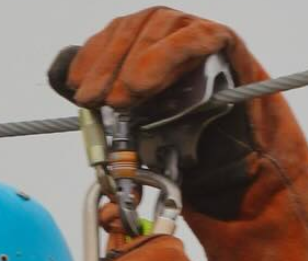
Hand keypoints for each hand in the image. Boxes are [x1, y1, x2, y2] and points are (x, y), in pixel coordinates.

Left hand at [49, 9, 307, 260]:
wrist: (247, 189)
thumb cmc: (195, 165)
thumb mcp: (137, 135)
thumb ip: (104, 103)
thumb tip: (59, 73)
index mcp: (151, 55)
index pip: (114, 38)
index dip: (92, 58)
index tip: (80, 92)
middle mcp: (174, 41)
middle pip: (134, 26)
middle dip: (108, 61)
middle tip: (96, 99)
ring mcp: (201, 41)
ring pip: (161, 25)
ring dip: (135, 60)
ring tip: (122, 98)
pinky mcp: (228, 47)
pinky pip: (198, 37)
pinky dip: (168, 56)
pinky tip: (144, 86)